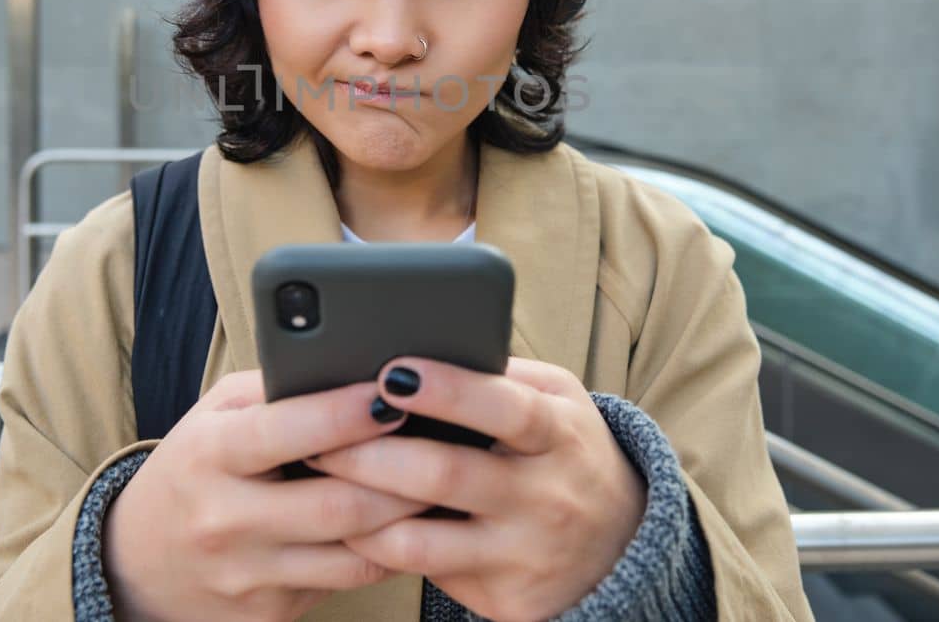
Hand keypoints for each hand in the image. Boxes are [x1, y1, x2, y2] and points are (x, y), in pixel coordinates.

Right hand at [102, 370, 429, 621]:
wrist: (139, 563)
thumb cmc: (194, 468)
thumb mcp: (216, 415)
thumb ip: (275, 390)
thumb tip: (351, 367)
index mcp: (209, 455)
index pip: (284, 433)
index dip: (344, 413)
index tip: (391, 391)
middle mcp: (225, 520)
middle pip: (337, 505)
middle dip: (401, 476)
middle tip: (444, 444)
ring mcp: (247, 576)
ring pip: (353, 554)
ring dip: (407, 520)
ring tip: (442, 485)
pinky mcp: (267, 615)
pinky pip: (345, 583)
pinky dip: (385, 553)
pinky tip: (408, 525)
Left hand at [305, 357, 645, 621]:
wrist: (622, 545)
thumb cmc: (566, 451)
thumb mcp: (557, 402)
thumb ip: (501, 376)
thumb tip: (420, 342)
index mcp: (560, 433)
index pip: (505, 407)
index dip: (448, 389)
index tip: (392, 372)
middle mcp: (545, 497)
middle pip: (444, 474)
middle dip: (368, 453)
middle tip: (316, 436)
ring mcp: (524, 554)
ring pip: (420, 539)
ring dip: (358, 508)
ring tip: (318, 478)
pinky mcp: (505, 599)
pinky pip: (424, 574)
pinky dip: (379, 547)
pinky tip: (349, 523)